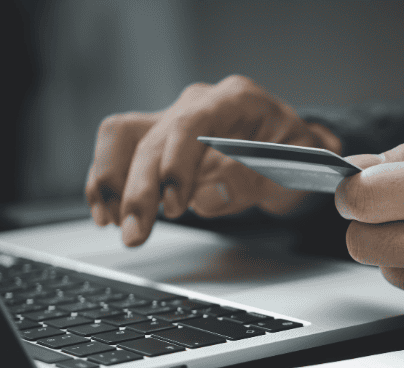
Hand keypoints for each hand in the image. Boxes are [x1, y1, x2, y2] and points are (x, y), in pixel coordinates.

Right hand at [85, 75, 341, 245]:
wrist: (292, 153)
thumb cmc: (297, 158)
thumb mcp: (294, 171)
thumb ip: (254, 180)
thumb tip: (206, 198)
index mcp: (237, 100)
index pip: (193, 124)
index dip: (178, 164)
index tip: (176, 204)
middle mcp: (198, 102)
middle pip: (153, 137)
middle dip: (140, 190)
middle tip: (136, 233)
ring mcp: (174, 118)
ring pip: (124, 136)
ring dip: (112, 181)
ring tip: (114, 222)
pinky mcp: (157, 140)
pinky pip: (119, 149)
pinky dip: (107, 180)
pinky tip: (107, 213)